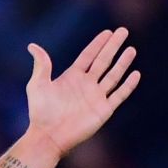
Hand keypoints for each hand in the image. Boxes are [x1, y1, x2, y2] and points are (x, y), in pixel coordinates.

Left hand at [25, 28, 139, 155]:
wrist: (48, 136)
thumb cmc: (40, 112)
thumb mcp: (37, 85)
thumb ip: (41, 65)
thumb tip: (32, 45)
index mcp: (71, 77)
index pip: (88, 56)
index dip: (98, 44)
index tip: (108, 32)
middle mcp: (86, 85)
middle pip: (103, 61)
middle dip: (113, 46)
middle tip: (123, 31)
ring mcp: (96, 97)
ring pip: (113, 75)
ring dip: (123, 63)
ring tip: (131, 49)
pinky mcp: (103, 110)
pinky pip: (119, 95)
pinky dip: (128, 85)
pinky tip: (136, 74)